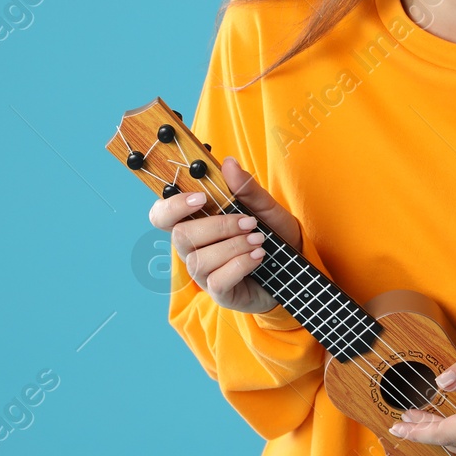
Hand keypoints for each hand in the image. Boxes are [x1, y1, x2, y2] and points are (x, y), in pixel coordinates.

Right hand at [148, 155, 304, 315]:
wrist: (294, 266)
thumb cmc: (272, 234)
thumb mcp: (264, 207)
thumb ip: (246, 188)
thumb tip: (228, 163)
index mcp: (195, 223)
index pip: (161, 215)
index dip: (171, 206)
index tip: (201, 198)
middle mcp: (192, 249)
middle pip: (180, 236)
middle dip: (217, 226)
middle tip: (248, 222)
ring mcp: (203, 273)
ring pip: (200, 260)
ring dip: (234, 246)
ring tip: (259, 240)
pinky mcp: (219, 292)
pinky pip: (217, 281)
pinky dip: (240, 265)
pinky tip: (258, 257)